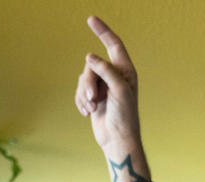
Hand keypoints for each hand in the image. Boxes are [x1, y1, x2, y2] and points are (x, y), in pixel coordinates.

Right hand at [74, 16, 141, 151]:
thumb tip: (90, 56)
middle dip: (89, 82)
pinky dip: (80, 101)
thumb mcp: (119, 90)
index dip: (103, 31)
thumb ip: (106, 70)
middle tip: (93, 99)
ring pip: (83, 78)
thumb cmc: (124, 116)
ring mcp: (102, 86)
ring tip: (91, 109)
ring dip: (84, 94)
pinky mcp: (92, 97)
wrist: (117, 139)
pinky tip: (87, 113)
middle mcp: (113, 76)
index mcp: (125, 71)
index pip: (113, 44)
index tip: (91, 19)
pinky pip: (79, 91)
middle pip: (92, 65)